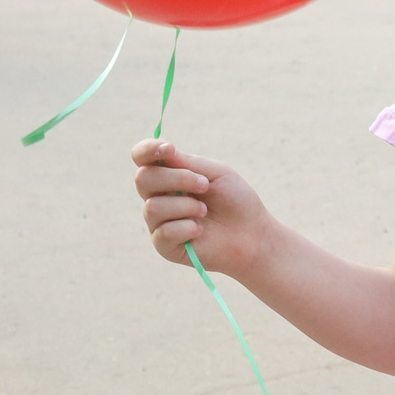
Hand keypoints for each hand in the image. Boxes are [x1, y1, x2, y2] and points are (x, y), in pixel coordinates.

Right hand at [132, 139, 273, 277]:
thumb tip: (161, 152)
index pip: (142, 157)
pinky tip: (201, 230)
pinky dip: (187, 228)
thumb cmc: (234, 199)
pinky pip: (163, 232)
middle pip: (143, 179)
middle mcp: (158, 196)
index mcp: (168, 175)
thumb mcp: (215, 173)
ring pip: (152, 207)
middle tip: (205, 185)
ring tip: (205, 211)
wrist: (252, 233)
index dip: (148, 150)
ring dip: (186, 206)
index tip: (169, 148)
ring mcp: (158, 222)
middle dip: (177, 179)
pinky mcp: (165, 246)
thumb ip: (187, 163)